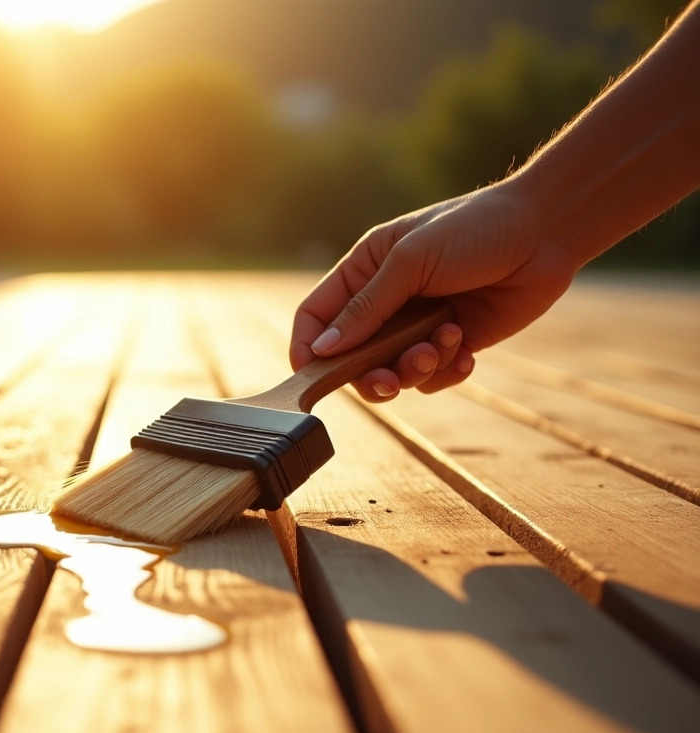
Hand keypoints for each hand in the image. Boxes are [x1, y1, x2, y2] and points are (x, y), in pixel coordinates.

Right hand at [290, 181, 578, 401]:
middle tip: (390, 381)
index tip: (311, 376)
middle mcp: (387, 301)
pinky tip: (466, 352)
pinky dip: (446, 371)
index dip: (307, 346)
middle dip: (370, 374)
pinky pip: (432, 376)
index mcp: (365, 270)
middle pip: (352, 356)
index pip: (317, 315)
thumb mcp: (411, 262)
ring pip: (393, 371)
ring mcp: (419, 324)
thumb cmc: (474, 230)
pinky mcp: (452, 342)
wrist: (546, 232)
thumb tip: (323, 349)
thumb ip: (366, 308)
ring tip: (442, 345)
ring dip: (415, 368)